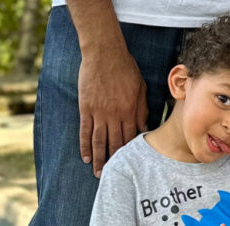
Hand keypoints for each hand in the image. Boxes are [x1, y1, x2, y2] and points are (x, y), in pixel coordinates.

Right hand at [78, 49, 147, 176]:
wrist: (105, 53)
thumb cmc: (125, 67)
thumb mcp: (140, 86)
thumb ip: (142, 108)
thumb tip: (145, 126)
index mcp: (130, 110)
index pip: (131, 137)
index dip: (130, 152)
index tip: (129, 163)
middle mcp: (115, 115)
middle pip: (115, 143)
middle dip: (115, 161)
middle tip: (113, 174)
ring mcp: (99, 113)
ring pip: (99, 142)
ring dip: (98, 159)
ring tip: (98, 172)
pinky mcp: (86, 108)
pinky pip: (85, 131)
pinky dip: (84, 146)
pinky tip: (85, 157)